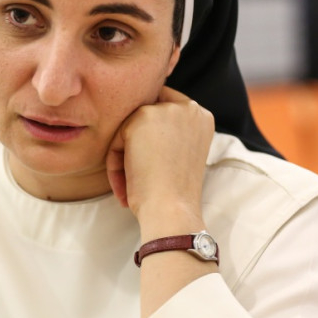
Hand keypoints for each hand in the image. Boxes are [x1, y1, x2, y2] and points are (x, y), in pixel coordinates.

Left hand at [105, 86, 213, 230]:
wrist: (171, 209)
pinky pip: (118, 135)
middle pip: (145, 116)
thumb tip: (139, 132)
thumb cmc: (173, 194)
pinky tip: (128, 180)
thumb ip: (168, 136)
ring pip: (130, 127)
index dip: (149, 132)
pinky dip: (115, 160)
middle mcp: (190, 109)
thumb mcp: (180, 157)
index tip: (145, 160)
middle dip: (135, 145)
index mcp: (202, 119)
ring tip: (130, 185)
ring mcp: (168, 109)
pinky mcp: (145, 115)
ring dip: (124, 156)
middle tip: (135, 178)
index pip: (166, 108)